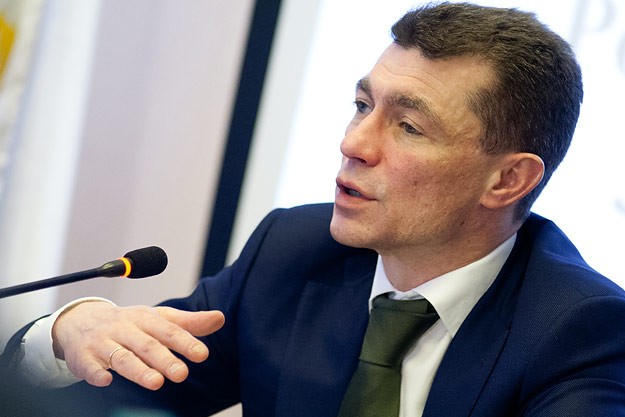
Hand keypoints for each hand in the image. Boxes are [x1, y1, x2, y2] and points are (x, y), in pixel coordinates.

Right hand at [52, 301, 224, 389]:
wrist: (81, 320)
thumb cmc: (129, 323)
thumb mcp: (158, 318)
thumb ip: (189, 322)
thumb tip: (220, 318)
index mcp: (146, 318)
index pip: (169, 330)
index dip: (186, 342)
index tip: (203, 354)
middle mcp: (125, 328)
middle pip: (147, 345)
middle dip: (164, 359)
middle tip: (182, 374)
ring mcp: (103, 342)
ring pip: (121, 357)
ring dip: (138, 370)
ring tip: (156, 383)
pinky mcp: (83, 357)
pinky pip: (89, 365)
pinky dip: (96, 373)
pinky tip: (106, 381)